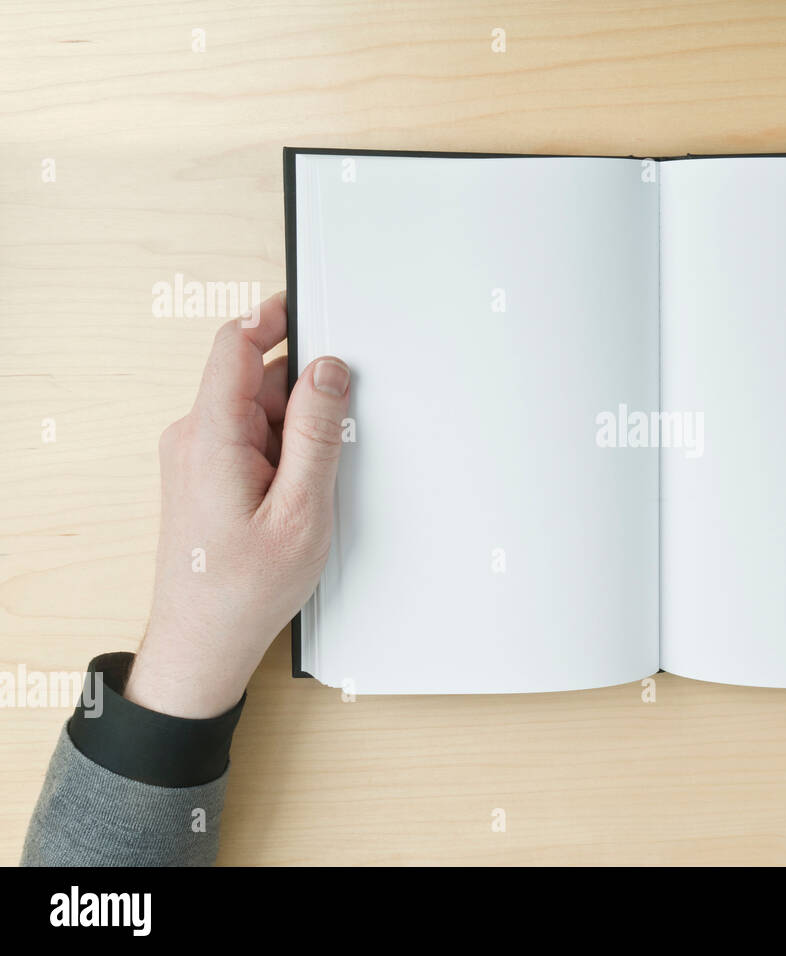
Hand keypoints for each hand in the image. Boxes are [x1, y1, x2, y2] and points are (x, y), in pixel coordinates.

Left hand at [125, 292, 350, 717]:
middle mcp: (194, 437)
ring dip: (295, 431)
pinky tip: (297, 495)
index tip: (312, 308)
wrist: (203, 642)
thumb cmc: (245, 589)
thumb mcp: (302, 511)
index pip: (235, 344)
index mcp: (211, 436)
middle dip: (303, 395)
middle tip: (335, 438)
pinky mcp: (204, 474)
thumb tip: (329, 371)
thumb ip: (317, 434)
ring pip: (258, 411)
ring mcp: (196, 456)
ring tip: (311, 488)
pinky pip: (250, 439)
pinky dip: (282, 453)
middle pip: (257, 378)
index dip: (275, 318)